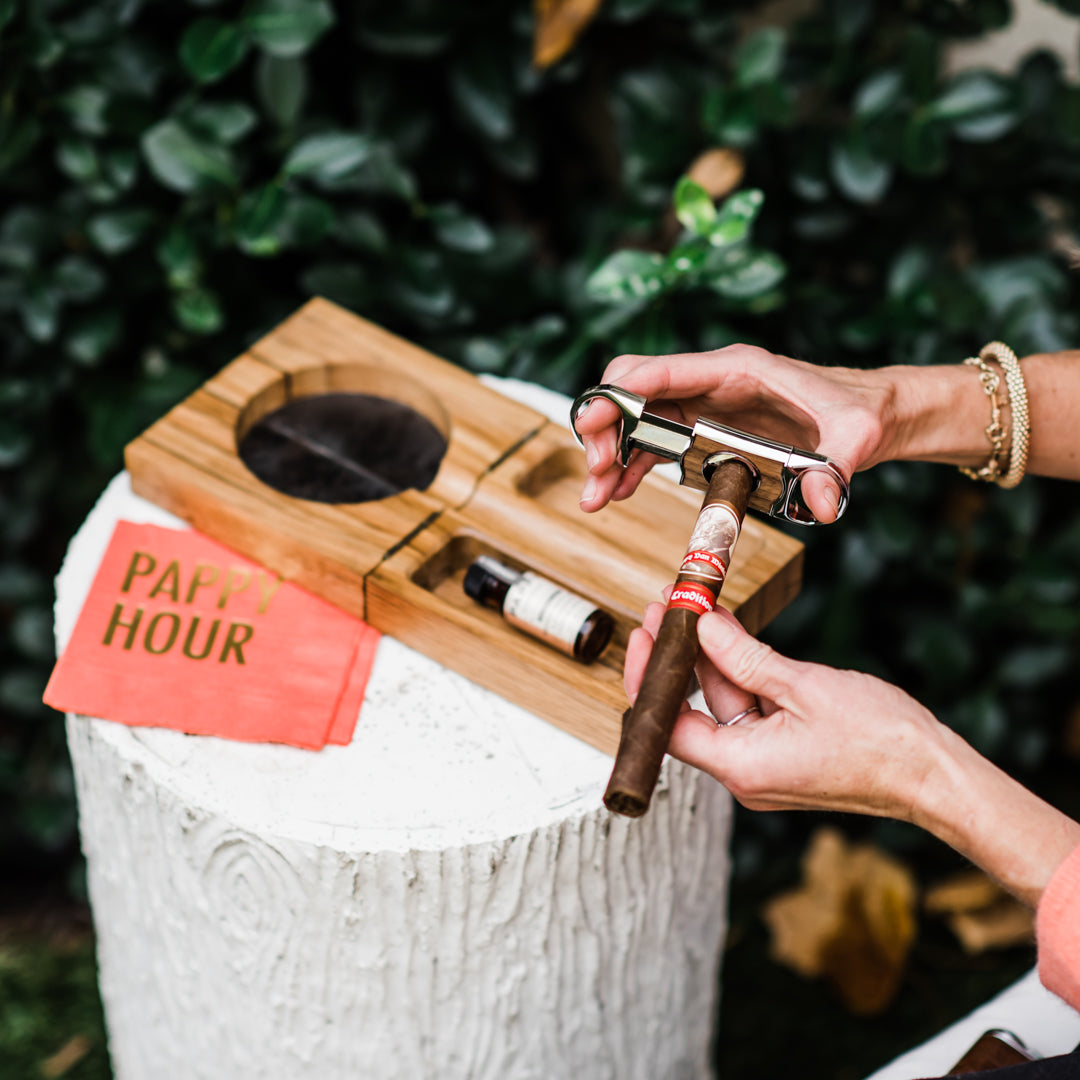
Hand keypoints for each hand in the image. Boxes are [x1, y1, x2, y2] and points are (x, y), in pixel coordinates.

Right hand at [576, 345, 895, 522]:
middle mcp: (711, 383)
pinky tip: (621, 492)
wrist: (871, 417)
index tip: (592, 421)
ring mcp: (705, 406)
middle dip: (605, 428)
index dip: (619, 394)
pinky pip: (656, 443)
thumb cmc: (859, 411)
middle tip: (596, 473)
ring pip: (637, 421)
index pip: (661, 371)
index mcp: (735, 370)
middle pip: (635, 392)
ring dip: (612, 454)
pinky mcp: (706, 431)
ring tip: (597, 496)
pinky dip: (633, 466)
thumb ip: (834, 467)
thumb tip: (821, 503)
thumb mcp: (855, 437)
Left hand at [625, 600, 947, 820]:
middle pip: (690, 711)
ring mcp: (764, 762)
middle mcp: (745, 771)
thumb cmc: (881, 742)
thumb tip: (702, 627)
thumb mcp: (804, 686)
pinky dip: (739, 672)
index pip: (666, 725)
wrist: (933, 775)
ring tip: (696, 608)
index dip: (649, 677)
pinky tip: (729, 633)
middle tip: (666, 608)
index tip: (644, 634)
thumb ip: (744, 658)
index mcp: (740, 767)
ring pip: (721, 704)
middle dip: (677, 657)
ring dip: (709, 658)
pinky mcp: (784, 749)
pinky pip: (749, 708)